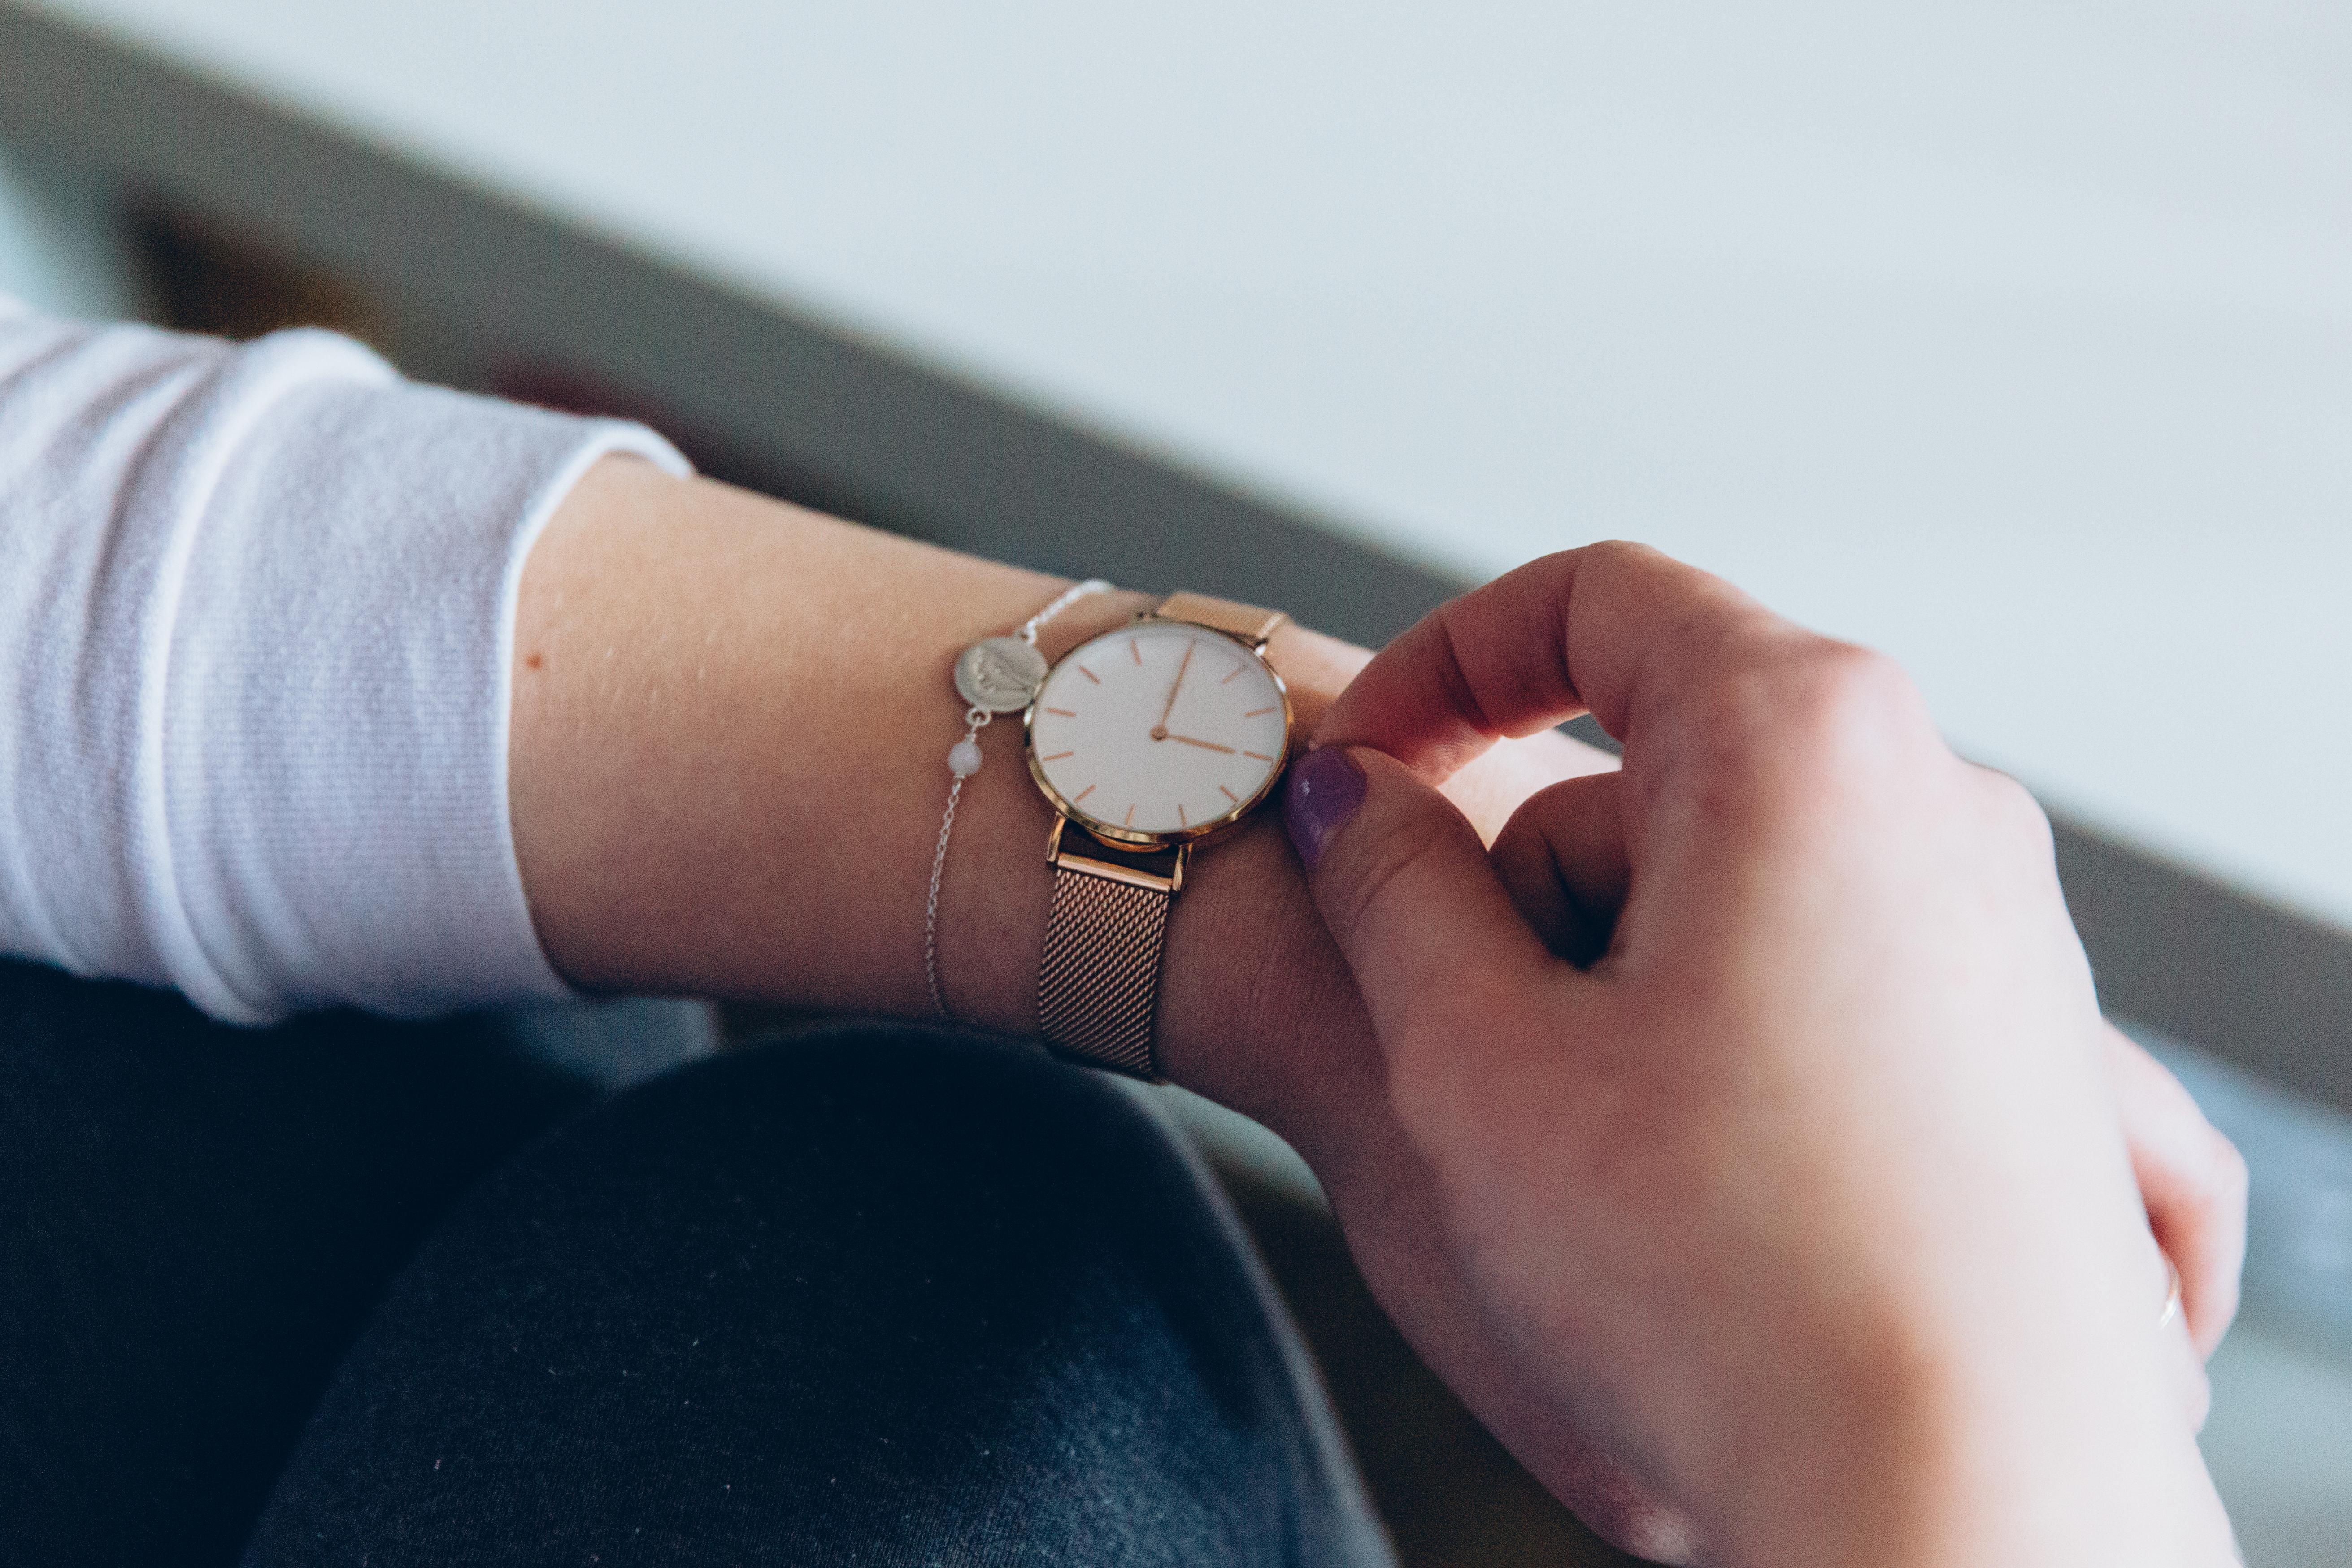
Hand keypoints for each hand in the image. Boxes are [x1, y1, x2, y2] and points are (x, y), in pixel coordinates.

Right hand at [1279, 544, 2239, 1566]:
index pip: (1599, 596)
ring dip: (1622, 980)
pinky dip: (1725, 1041)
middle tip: (1456, 1018)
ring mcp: (2001, 930)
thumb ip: (1387, 881)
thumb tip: (1358, 799)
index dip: (1443, 661)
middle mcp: (1939, 803)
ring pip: (1737, 888)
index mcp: (1806, 744)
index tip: (1363, 768)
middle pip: (1667, 767)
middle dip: (1533, 871)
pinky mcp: (2025, 1050)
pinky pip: (1823, 984)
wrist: (1957, 1508)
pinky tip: (1689, 1181)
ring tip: (1584, 1146)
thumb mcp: (1471, 1058)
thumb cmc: (1723, 1283)